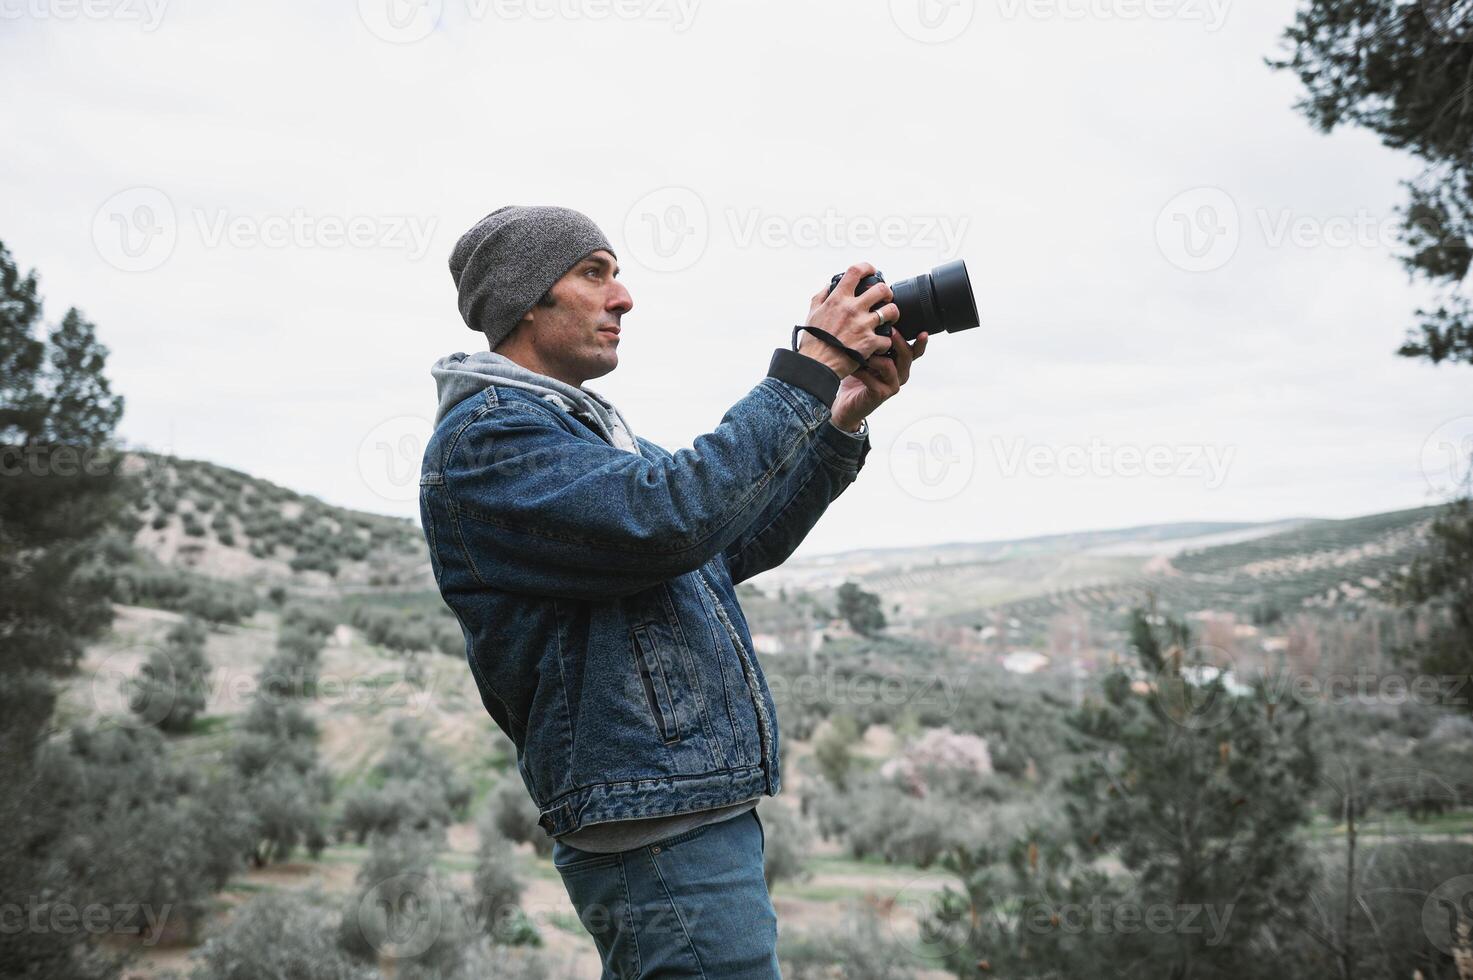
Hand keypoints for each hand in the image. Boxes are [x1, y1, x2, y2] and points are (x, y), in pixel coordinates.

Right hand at [796, 262, 897, 379]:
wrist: (816, 365)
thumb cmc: (813, 341)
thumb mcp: (812, 314)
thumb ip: (821, 297)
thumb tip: (827, 286)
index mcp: (838, 299)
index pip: (856, 271)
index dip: (868, 267)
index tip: (872, 272)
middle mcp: (853, 309)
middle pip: (881, 289)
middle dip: (887, 292)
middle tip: (886, 298)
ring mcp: (863, 325)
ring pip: (891, 310)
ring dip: (893, 314)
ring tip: (889, 319)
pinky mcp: (870, 342)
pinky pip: (887, 338)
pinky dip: (885, 342)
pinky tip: (880, 344)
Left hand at [830, 330, 927, 430]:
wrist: (847, 403)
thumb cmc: (858, 376)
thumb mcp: (867, 354)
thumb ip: (874, 341)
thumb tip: (874, 318)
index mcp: (900, 363)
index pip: (915, 350)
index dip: (921, 343)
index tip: (923, 333)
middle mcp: (900, 373)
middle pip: (907, 355)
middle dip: (899, 342)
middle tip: (890, 331)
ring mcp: (892, 385)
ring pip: (890, 366)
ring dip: (875, 358)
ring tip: (863, 353)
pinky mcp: (881, 394)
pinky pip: (874, 380)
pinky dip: (862, 372)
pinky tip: (853, 369)